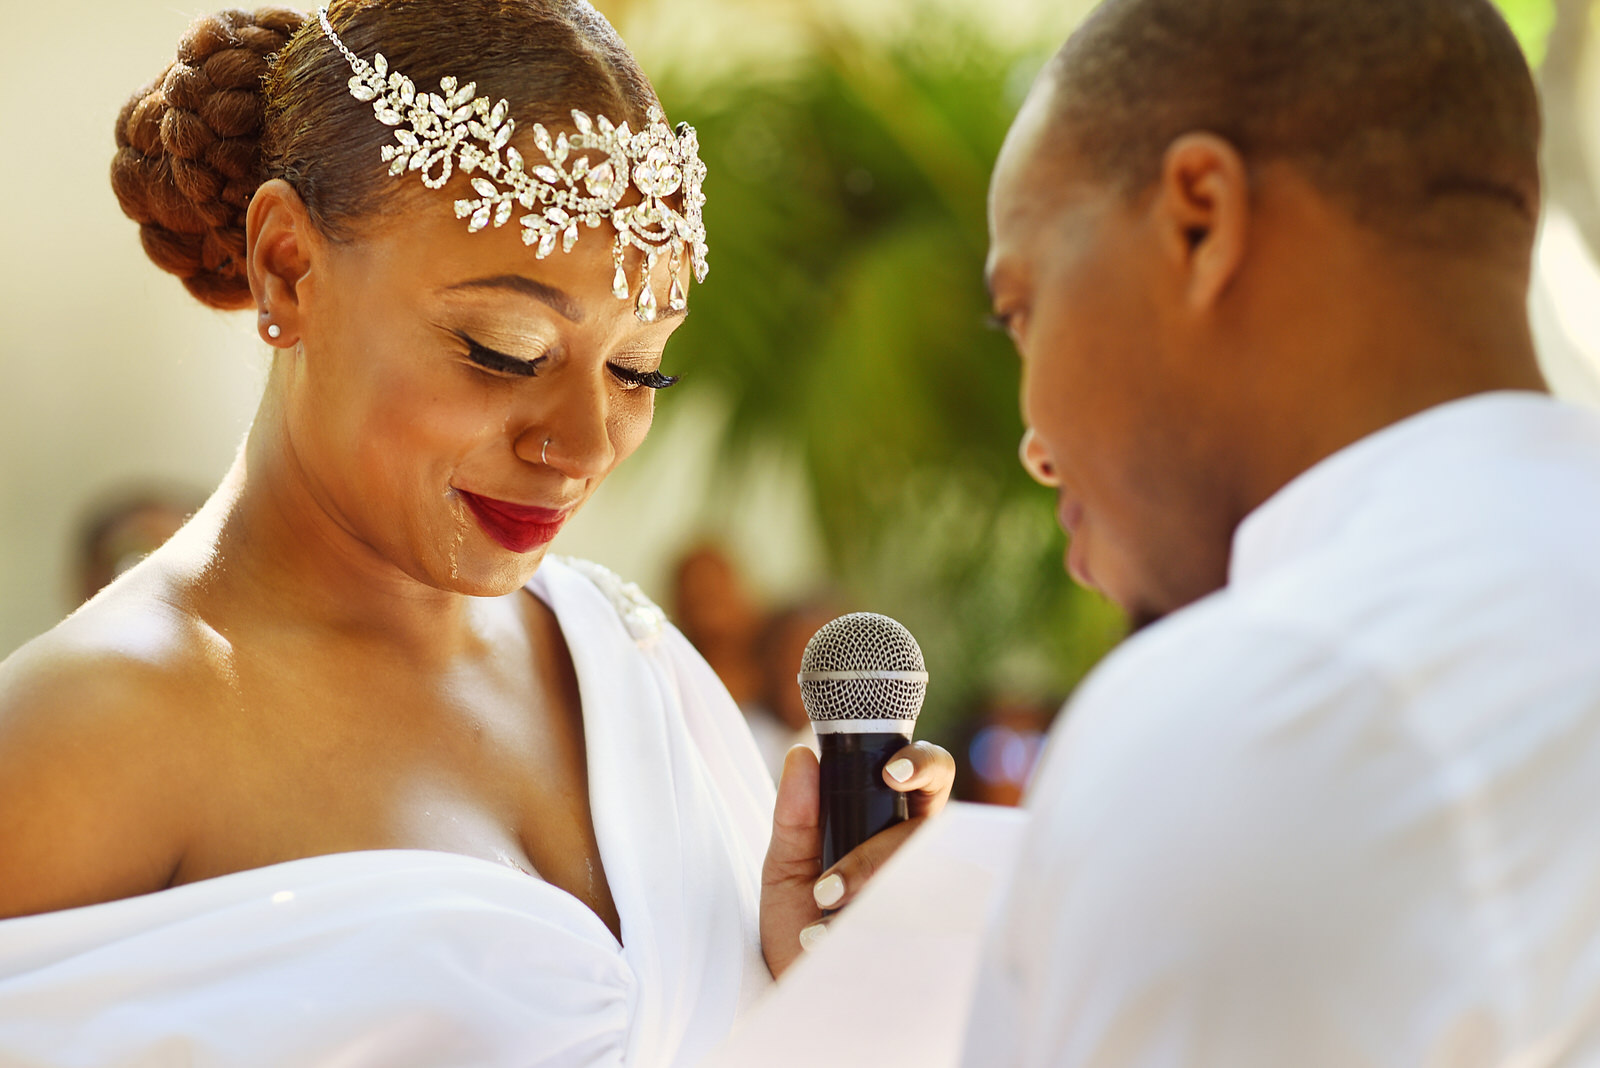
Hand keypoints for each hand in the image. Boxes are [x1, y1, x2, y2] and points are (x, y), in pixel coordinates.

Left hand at [759, 739, 955, 977]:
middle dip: (872, 859)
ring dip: (864, 903)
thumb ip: (794, 816)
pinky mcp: (935, 943)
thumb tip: (801, 756)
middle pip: (924, 834)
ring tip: (815, 930)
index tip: (892, 773)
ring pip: (922, 883)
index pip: (929, 777)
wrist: (798, 997)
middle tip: (827, 890)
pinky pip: (920, 931)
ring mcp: (932, 900)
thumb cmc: (799, 925)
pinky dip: (863, 940)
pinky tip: (825, 951)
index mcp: (893, 823)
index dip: (923, 765)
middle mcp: (922, 858)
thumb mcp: (786, 869)